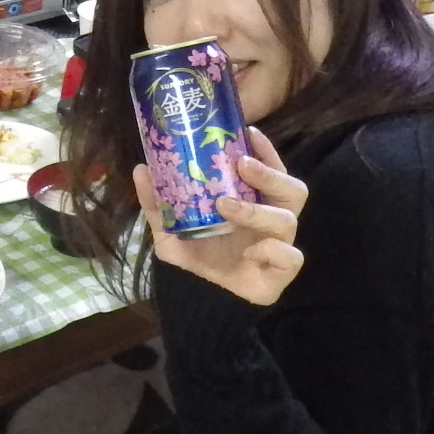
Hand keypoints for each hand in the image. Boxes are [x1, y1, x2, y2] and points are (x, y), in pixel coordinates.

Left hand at [130, 124, 305, 306]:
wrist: (203, 301)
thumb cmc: (198, 259)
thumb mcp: (171, 231)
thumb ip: (158, 205)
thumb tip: (141, 169)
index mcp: (254, 203)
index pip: (271, 170)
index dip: (265, 151)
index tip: (247, 131)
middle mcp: (271, 219)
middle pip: (292, 189)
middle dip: (270, 173)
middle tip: (241, 164)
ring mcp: (279, 245)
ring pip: (288, 219)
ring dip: (258, 209)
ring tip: (226, 205)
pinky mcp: (282, 272)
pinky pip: (290, 256)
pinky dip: (270, 250)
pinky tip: (249, 252)